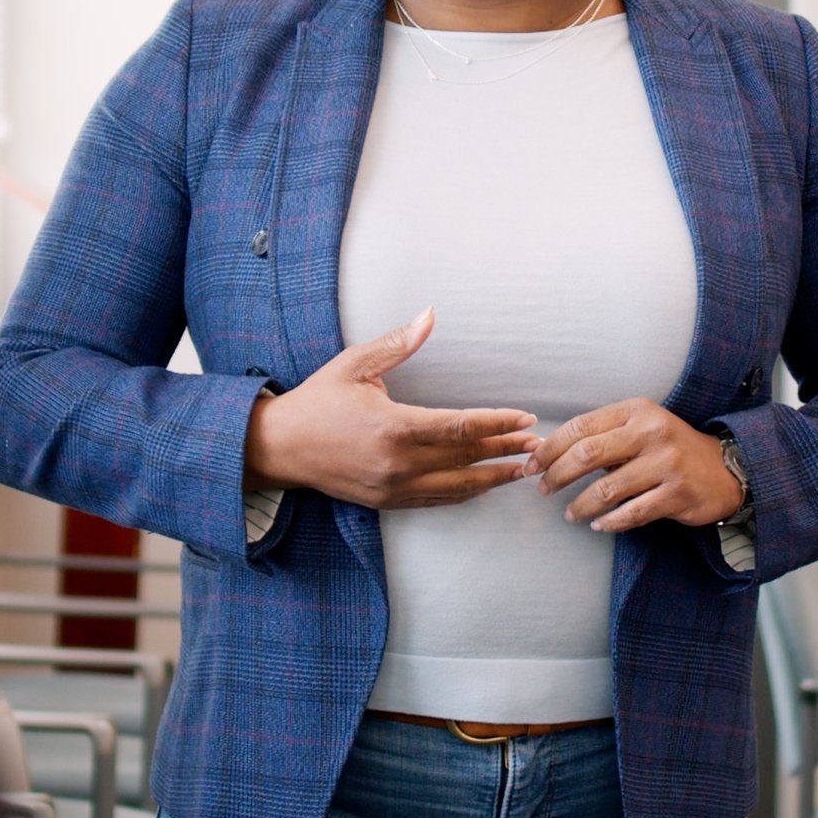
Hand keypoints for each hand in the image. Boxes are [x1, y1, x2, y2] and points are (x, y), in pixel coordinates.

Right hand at [242, 309, 541, 509]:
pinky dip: (465, 493)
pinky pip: (436, 499)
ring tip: (523, 470)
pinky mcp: (387, 502)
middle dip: (505, 450)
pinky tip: (484, 485)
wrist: (280, 447)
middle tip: (537, 445)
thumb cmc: (318, 401)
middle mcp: (398, 462)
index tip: (524, 419)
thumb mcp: (355, 364)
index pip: (461, 426)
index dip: (498, 423)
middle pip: (466, 457)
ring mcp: (393, 487)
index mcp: (394, 426)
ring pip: (457, 486)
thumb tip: (430, 315)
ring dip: (493, 478)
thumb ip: (398, 343)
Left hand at [526, 398, 745, 533]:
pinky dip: (609, 522)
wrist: (725, 469)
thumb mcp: (641, 428)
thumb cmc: (670, 448)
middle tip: (543, 489)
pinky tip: (598, 525)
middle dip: (557, 474)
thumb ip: (605, 436)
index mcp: (636, 411)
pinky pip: (632, 513)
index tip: (532, 465)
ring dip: (581, 505)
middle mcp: (651, 432)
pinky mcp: (677, 494)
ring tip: (571, 514)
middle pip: (587, 454)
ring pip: (607, 489)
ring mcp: (666, 464)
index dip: (550, 448)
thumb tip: (551, 454)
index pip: (581, 426)